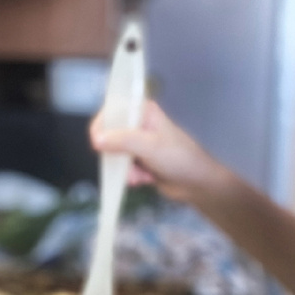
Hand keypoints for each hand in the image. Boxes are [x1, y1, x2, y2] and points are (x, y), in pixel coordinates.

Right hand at [90, 100, 228, 204]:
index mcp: (142, 111)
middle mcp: (139, 125)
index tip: (98, 145)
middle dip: (115, 155)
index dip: (102, 127)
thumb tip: (97, 139)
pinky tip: (145, 180)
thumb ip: (122, 140)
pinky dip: (131, 177)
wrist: (197, 183)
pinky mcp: (140, 161)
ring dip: (125, 170)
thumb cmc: (179, 158)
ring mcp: (139, 144)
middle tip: (123, 166)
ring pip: (116, 156)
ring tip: (138, 177)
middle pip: (110, 136)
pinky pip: (124, 168)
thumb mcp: (150, 146)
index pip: (112, 111)